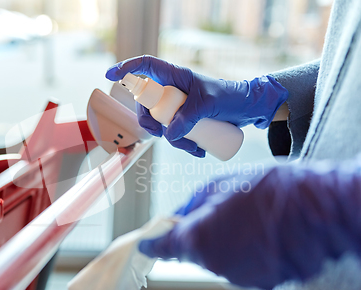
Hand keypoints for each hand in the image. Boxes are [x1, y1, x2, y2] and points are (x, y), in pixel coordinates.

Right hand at [106, 55, 287, 156]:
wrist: (250, 109)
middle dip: (151, 124)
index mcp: (175, 76)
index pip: (145, 66)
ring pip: (161, 124)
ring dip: (174, 141)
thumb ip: (188, 118)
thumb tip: (169, 136)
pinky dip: (183, 145)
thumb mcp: (209, 104)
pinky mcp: (185, 120)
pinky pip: (174, 134)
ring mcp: (178, 106)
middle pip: (147, 105)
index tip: (110, 75)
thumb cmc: (231, 96)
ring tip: (195, 148)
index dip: (126, 68)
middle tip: (163, 136)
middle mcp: (172, 90)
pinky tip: (198, 152)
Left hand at [138, 158, 360, 289]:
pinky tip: (263, 235)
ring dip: (225, 244)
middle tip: (219, 215)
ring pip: (219, 261)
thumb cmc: (268, 190)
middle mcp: (213, 264)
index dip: (153, 245)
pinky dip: (246, 254)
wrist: (318, 209)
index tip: (147, 244)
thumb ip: (190, 205)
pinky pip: (242, 268)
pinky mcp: (261, 282)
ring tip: (249, 221)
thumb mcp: (219, 184)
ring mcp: (238, 276)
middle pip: (193, 253)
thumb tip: (176, 217)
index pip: (163, 248)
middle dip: (198, 236)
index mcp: (197, 238)